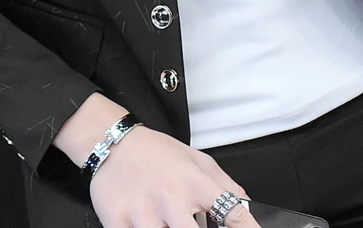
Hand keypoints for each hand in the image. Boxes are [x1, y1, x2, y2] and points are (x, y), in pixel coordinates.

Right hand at [89, 124, 261, 226]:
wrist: (114, 142)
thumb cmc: (157, 152)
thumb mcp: (197, 160)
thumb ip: (225, 184)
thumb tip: (248, 206)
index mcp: (194, 183)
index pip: (232, 213)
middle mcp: (171, 197)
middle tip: (194, 225)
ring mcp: (143, 212)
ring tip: (166, 222)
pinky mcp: (118, 220)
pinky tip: (144, 225)